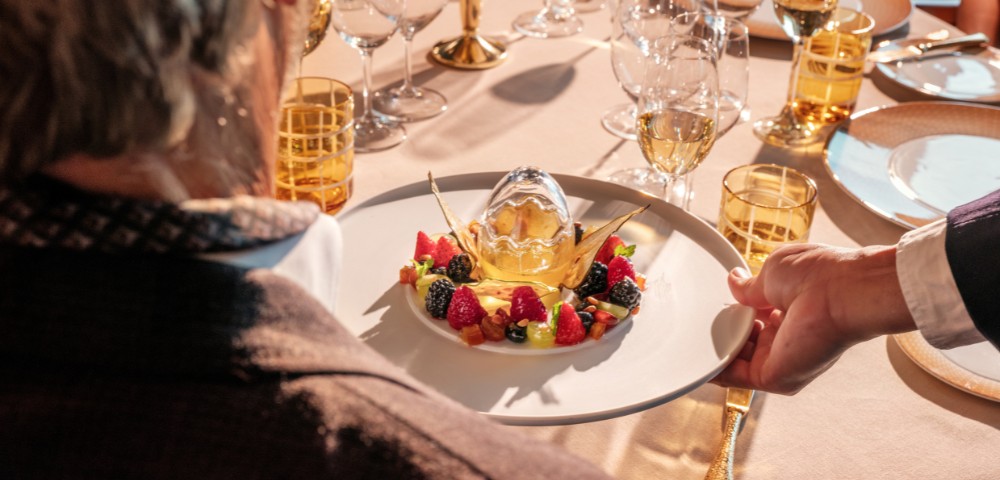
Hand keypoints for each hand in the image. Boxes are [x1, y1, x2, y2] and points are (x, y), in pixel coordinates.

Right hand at [712, 243, 915, 393]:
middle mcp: (789, 338)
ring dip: (716, 352)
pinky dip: (714, 371)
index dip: (736, 313)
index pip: (756, 319)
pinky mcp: (775, 376)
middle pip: (746, 342)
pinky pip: (735, 378)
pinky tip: (696, 361)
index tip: (719, 307)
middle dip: (725, 333)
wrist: (840, 291)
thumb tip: (735, 282)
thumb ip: (750, 287)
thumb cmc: (820, 274)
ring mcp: (783, 358)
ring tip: (693, 338)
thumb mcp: (773, 274)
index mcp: (791, 311)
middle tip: (705, 322)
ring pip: (738, 362)